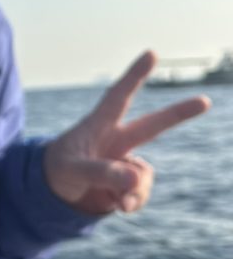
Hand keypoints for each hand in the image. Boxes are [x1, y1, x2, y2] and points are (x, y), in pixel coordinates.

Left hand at [43, 50, 210, 214]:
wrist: (52, 192)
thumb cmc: (57, 169)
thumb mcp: (70, 170)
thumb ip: (100, 173)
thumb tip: (135, 179)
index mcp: (98, 126)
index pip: (118, 97)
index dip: (134, 76)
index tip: (152, 53)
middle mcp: (117, 140)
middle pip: (152, 125)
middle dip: (179, 114)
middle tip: (205, 101)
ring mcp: (125, 161)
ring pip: (143, 174)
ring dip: (135, 191)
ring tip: (117, 201)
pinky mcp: (129, 182)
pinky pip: (140, 192)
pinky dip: (132, 202)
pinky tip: (118, 206)